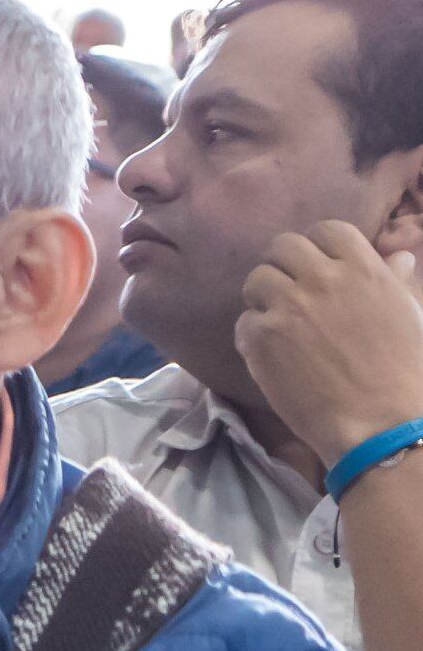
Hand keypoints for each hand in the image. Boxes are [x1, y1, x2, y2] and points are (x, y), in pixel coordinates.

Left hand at [239, 221, 422, 466]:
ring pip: (256, 280)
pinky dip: (253, 336)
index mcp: (362, 268)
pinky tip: (272, 355)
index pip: (326, 230)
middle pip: (282, 247)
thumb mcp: (409, 313)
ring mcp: (287, 307)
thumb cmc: (404, 369)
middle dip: (283, 267)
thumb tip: (398, 255)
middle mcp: (321, 279)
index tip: (317, 269)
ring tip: (278, 324)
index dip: (318, 247)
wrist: (380, 420)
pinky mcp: (260, 338)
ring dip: (263, 299)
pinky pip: (244, 322)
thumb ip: (394, 280)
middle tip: (290, 293)